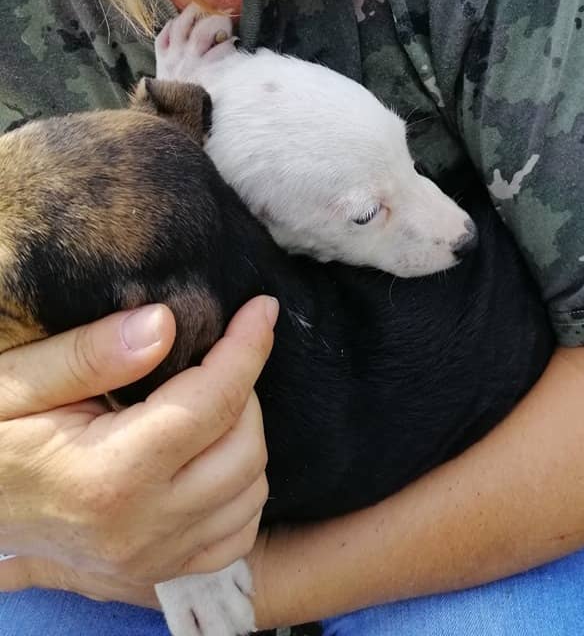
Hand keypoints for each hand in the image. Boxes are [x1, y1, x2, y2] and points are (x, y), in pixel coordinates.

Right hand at [0, 295, 275, 603]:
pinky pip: (235, 536)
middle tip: (215, 357)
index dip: (248, 347)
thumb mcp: (17, 383)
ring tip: (211, 401)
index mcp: (109, 475)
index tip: (262, 308)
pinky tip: (213, 457)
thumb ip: (90, 353)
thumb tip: (165, 322)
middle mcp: (141, 528)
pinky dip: (241, 490)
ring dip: (246, 436)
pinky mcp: (154, 574)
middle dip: (245, 389)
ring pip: (251, 493)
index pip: (212, 403)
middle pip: (245, 448)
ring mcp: (151, 560)